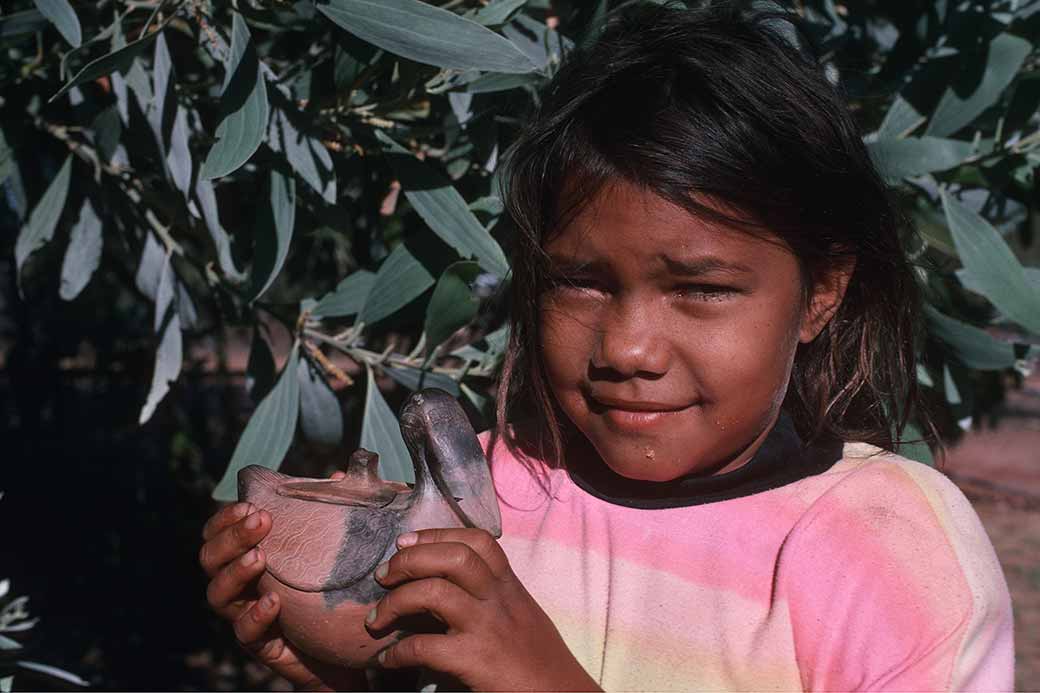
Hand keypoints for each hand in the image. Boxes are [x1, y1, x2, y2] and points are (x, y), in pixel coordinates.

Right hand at [199, 487, 365, 691]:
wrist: (341, 651)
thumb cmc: (327, 594)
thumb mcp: (329, 551)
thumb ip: (329, 515)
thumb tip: (339, 477)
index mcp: (249, 558)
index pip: (218, 534)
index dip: (225, 518)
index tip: (248, 504)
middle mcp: (241, 586)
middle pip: (211, 559)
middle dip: (231, 537)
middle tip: (261, 522)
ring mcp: (246, 615)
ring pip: (218, 594)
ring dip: (235, 572)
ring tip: (259, 557)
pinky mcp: (261, 645)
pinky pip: (245, 633)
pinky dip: (254, 616)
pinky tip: (273, 602)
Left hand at [366, 528, 600, 691]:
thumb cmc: (538, 660)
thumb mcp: (520, 614)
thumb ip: (492, 594)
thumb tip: (449, 583)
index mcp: (509, 586)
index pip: (477, 540)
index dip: (436, 533)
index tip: (407, 541)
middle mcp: (498, 600)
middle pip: (453, 557)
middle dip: (411, 559)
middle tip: (384, 575)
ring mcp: (487, 628)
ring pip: (434, 593)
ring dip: (395, 602)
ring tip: (376, 618)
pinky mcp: (475, 661)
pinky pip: (424, 647)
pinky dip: (397, 653)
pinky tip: (387, 660)